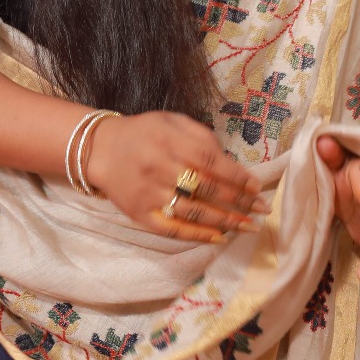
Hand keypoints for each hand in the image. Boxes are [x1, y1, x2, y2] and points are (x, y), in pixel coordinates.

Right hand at [85, 111, 264, 241]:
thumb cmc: (142, 133)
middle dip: (239, 202)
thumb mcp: (170, 121)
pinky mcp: (140, 213)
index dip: (237, 177)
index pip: (210, 161)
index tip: (257, 188)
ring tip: (248, 227)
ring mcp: (149, 193)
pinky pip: (172, 229)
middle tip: (262, 211)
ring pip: (193, 212)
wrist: (98, 149)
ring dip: (225, 221)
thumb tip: (230, 161)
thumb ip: (200, 136)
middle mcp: (159, 168)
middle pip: (206, 188)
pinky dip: (196, 236)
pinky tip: (218, 238)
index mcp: (168, 141)